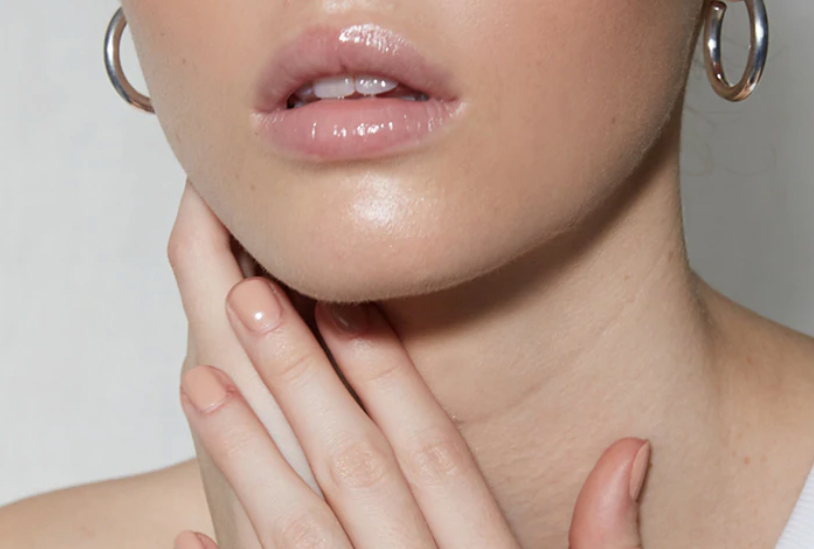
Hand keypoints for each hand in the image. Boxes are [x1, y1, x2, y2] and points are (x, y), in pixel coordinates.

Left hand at [168, 179, 651, 548]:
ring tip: (200, 374)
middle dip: (300, 375)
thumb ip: (606, 539)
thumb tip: (635, 451)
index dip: (390, 371)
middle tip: (252, 290)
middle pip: (350, 466)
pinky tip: (177, 529)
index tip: (353, 298)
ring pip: (289, 527)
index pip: (433, 451)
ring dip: (243, 449)